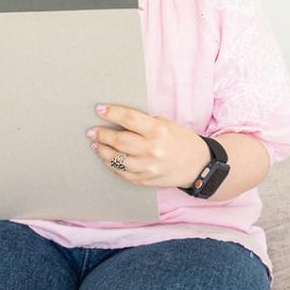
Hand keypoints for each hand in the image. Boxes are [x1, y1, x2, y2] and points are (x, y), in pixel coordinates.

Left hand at [87, 103, 207, 188]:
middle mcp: (152, 149)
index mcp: (158, 131)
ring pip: (116, 159)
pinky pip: (122, 173)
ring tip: (96, 144)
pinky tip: (107, 158)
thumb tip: (117, 119)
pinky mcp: (144, 180)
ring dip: (102, 151)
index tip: (99, 109)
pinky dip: (111, 165)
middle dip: (102, 134)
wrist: (197, 166)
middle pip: (119, 140)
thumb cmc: (180, 140)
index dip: (111, 113)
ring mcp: (148, 167)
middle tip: (92, 131)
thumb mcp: (166, 124)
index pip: (129, 119)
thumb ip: (144, 123)